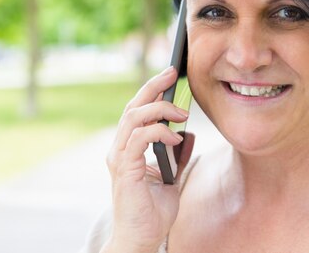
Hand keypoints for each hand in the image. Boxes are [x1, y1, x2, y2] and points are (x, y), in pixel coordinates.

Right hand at [102, 67, 194, 252]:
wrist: (141, 239)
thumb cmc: (153, 212)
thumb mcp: (171, 177)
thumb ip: (177, 156)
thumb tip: (189, 134)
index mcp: (128, 149)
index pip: (137, 111)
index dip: (152, 90)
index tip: (171, 75)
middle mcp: (120, 149)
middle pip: (133, 106)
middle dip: (154, 86)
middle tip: (174, 72)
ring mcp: (120, 158)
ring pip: (134, 117)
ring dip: (160, 109)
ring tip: (182, 112)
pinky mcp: (125, 169)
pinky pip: (140, 138)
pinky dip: (159, 132)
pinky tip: (176, 137)